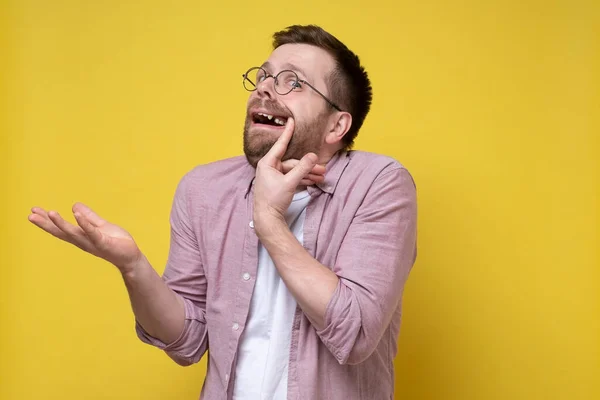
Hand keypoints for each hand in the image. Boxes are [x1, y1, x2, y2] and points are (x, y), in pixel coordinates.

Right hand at [28, 202, 142, 274]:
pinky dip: (84, 224)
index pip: (61, 229)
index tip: (33, 211)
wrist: (131, 257)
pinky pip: (92, 232)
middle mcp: (83, 241)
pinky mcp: (104, 243)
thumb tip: (74, 205)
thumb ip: (89, 217)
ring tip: (49, 213)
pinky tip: (75, 213)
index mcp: (82, 237)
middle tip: (30, 215)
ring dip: (61, 223)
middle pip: (61, 232)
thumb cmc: (117, 243)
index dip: (47, 221)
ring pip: (74, 233)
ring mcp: (93, 243)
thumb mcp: (101, 226)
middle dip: (46, 224)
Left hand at [253, 118, 319, 226]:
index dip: (288, 132)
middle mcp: (270, 168)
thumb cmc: (273, 200)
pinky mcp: (279, 185)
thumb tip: (313, 156)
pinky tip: (314, 181)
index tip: (291, 120)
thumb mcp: (290, 182)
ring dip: (308, 173)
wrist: (267, 219)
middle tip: (322, 169)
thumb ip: (302, 168)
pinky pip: (293, 178)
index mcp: (268, 163)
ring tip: (321, 176)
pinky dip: (303, 179)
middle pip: (293, 162)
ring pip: (294, 171)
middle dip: (308, 166)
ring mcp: (274, 176)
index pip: (280, 145)